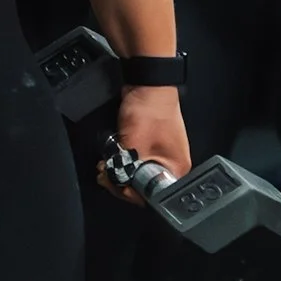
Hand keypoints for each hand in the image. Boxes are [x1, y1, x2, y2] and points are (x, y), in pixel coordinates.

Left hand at [97, 86, 190, 203]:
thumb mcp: (135, 148)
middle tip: (104, 175)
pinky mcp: (153, 145)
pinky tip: (111, 159)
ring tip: (104, 167)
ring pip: (139, 174)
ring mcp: (163, 154)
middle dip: (120, 182)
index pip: (152, 195)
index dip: (129, 193)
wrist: (147, 85)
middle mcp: (173, 165)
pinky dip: (124, 162)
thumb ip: (128, 173)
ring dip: (119, 172)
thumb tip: (119, 184)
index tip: (113, 184)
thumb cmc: (148, 114)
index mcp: (176, 169)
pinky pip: (138, 161)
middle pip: (145, 186)